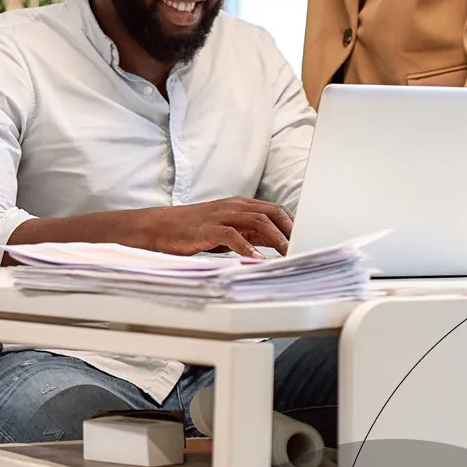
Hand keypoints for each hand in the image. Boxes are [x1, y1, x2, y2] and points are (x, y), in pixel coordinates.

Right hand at [138, 198, 294, 258]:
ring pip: (257, 222)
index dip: (294, 225)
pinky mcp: (206, 229)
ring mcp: (220, 216)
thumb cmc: (192, 230)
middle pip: (271, 213)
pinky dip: (246, 248)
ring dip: (276, 239)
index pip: (275, 210)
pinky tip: (256, 260)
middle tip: (304, 250)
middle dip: (291, 231)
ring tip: (288, 255)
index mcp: (240, 205)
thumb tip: (276, 244)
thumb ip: (249, 233)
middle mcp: (233, 207)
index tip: (308, 242)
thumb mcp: (226, 229)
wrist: (159, 226)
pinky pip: (231, 236)